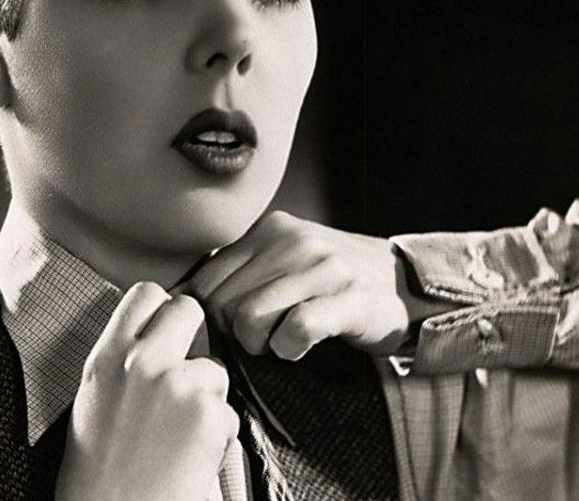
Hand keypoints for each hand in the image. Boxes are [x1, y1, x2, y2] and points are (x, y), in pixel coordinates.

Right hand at [54, 282, 238, 500]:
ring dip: (207, 397)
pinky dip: (218, 434)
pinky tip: (191, 456)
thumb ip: (122, 361)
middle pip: (188, 309)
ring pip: (214, 369)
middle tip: (186, 369)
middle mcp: (142, 360)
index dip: (160, 309)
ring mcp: (179, 383)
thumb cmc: (98, 474)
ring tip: (179, 435)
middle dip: (194, 335)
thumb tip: (150, 338)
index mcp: (107, 356)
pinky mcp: (210, 412)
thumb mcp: (94, 400)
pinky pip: (227, 412)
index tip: (164, 326)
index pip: (144, 293)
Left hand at [186, 211, 446, 359]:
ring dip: (261, 344)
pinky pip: (296, 330)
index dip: (210, 315)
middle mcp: (293, 241)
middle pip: (223, 303)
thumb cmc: (333, 280)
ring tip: (281, 342)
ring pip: (251, 317)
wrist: (405, 284)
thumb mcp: (285, 261)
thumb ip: (239, 273)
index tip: (231, 329)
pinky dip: (290, 348)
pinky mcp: (348, 299)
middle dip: (233, 333)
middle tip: (262, 339)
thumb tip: (173, 298)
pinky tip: (301, 347)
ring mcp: (323, 268)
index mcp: (270, 230)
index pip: (206, 279)